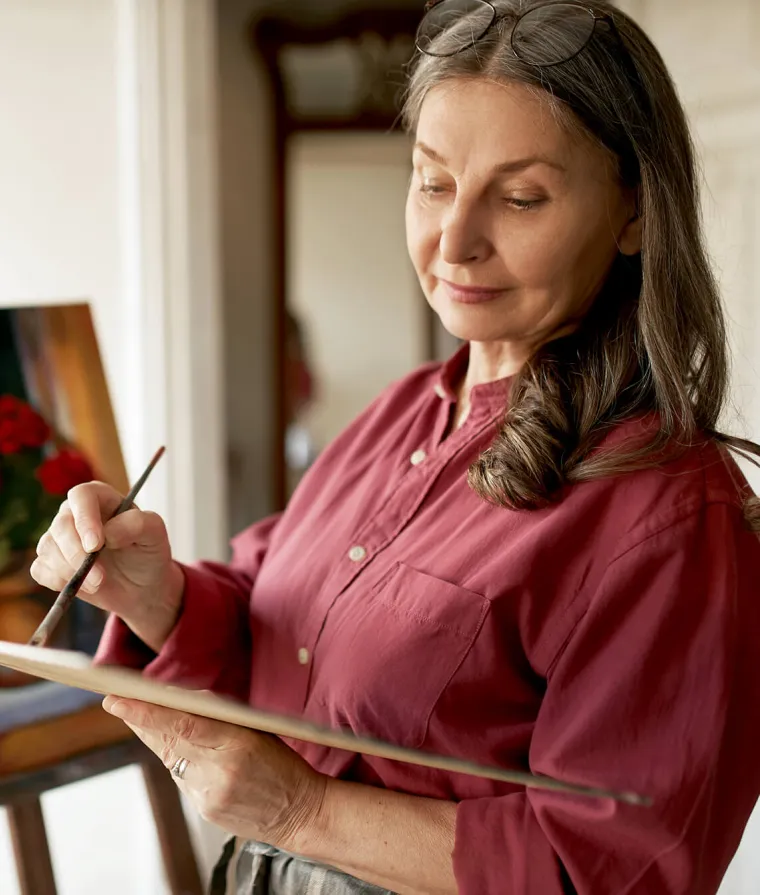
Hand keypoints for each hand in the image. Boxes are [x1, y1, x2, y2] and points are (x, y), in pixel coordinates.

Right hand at [31, 482, 183, 651]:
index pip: (82, 496)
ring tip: (98, 583)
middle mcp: (75, 513)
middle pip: (61, 525)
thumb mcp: (155, 534)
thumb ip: (137, 524)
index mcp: (100, 498)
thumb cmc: (148, 553)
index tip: (95, 545)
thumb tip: (108, 532)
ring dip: (70, 571)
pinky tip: (80, 585)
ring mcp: (60, 537)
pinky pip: (40, 569)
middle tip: (100, 578)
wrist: (142, 586)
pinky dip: (57, 581)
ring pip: (49, 548)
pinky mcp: (51, 561)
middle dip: (78, 555)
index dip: (85, 519)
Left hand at [103, 697, 327, 851]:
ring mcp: (209, 796)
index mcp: (237, 745)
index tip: (117, 701)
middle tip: (118, 701)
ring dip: (161, 739)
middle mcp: (218, 773)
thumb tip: (184, 701)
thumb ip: (221, 718)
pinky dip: (181, 762)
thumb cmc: (284, 764)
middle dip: (142, 720)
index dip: (146, 712)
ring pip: (172, 760)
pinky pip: (184, 779)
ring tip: (148, 719)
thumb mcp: (259, 731)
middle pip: (168, 742)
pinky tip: (183, 752)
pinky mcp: (205, 811)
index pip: (182, 724)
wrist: (301, 813)